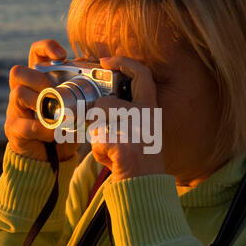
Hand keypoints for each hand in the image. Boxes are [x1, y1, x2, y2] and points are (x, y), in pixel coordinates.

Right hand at [5, 39, 78, 161]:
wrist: (50, 157)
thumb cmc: (64, 127)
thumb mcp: (77, 107)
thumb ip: (86, 92)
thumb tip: (104, 75)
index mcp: (39, 81)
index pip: (36, 53)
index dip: (45, 48)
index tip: (62, 55)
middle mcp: (23, 91)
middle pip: (18, 71)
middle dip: (38, 79)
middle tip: (53, 91)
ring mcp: (15, 109)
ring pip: (17, 93)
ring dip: (40, 103)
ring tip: (55, 116)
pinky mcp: (14, 128)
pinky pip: (25, 124)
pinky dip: (43, 129)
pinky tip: (53, 134)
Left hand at [90, 56, 164, 182]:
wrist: (146, 184)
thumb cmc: (140, 158)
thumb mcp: (140, 130)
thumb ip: (124, 115)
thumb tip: (98, 107)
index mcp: (150, 109)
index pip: (142, 74)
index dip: (123, 62)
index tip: (105, 61)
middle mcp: (144, 115)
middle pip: (105, 103)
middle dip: (95, 116)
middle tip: (98, 124)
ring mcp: (133, 128)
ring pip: (97, 124)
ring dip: (97, 137)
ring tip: (110, 149)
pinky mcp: (121, 143)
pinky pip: (97, 142)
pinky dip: (100, 152)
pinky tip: (112, 159)